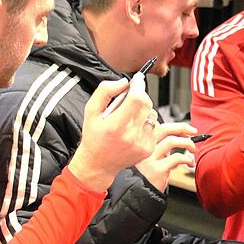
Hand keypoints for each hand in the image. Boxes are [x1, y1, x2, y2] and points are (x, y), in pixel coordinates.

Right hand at [69, 75, 156, 191]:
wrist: (98, 163)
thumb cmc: (94, 137)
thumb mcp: (91, 110)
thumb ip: (105, 91)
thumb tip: (124, 83)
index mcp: (116, 125)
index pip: (137, 99)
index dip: (138, 85)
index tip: (137, 79)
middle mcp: (131, 136)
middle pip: (147, 104)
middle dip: (140, 95)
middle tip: (130, 98)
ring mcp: (142, 143)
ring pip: (152, 114)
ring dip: (143, 110)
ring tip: (129, 116)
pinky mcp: (148, 148)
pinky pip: (153, 127)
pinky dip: (145, 123)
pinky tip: (133, 128)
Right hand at [135, 122, 197, 191]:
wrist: (140, 193)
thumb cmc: (149, 175)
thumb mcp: (154, 157)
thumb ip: (163, 147)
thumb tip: (183, 137)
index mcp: (144, 144)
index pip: (159, 126)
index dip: (175, 126)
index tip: (186, 130)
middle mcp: (145, 149)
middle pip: (164, 129)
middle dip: (182, 128)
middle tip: (193, 132)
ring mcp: (150, 158)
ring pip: (171, 141)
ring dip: (187, 143)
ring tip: (193, 150)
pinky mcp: (157, 169)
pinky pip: (177, 158)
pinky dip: (187, 158)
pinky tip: (190, 163)